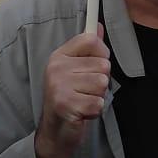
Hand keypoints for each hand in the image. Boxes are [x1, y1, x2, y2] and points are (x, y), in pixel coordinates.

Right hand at [36, 27, 109, 157]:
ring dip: (97, 97)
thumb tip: (98, 26)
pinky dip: (94, 111)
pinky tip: (82, 112)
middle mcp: (56, 68)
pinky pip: (98, 102)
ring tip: (83, 101)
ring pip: (102, 83)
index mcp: (59, 56)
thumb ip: (88, 49)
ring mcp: (59, 86)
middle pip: (102, 64)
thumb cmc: (68, 98)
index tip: (94, 67)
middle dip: (100, 82)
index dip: (101, 54)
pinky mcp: (66, 105)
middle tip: (85, 91)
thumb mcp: (75, 70)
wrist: (54, 131)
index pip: (91, 40)